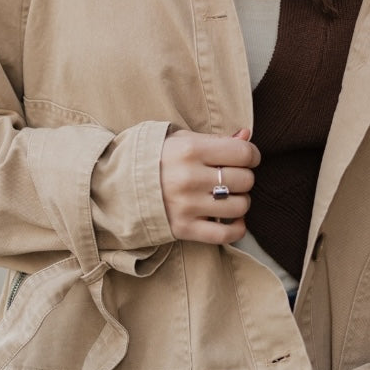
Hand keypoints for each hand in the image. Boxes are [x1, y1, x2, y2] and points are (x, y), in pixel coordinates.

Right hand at [160, 127, 258, 244]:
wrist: (118, 185)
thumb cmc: (156, 158)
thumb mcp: (182, 140)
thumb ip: (216, 139)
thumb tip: (247, 135)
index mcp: (189, 149)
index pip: (243, 153)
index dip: (251, 155)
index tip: (246, 157)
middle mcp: (189, 178)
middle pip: (245, 180)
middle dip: (244, 177)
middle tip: (231, 177)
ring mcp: (187, 205)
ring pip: (240, 206)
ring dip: (240, 201)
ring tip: (228, 197)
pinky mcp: (183, 228)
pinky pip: (225, 234)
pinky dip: (237, 229)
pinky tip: (232, 220)